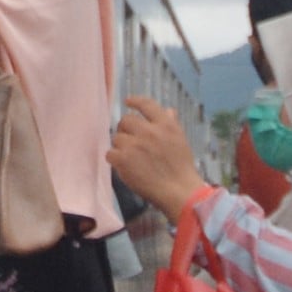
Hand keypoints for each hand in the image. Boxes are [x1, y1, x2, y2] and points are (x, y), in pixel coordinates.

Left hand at [108, 95, 207, 219]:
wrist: (178, 190)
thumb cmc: (181, 168)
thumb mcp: (181, 140)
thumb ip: (171, 124)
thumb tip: (167, 110)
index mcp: (165, 125)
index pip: (147, 105)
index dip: (135, 101)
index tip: (128, 101)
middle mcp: (150, 131)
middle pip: (126, 121)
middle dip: (125, 130)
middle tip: (129, 141)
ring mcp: (135, 145)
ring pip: (116, 138)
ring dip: (120, 147)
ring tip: (130, 158)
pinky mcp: (124, 159)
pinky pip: (110, 153)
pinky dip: (114, 160)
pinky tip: (123, 166)